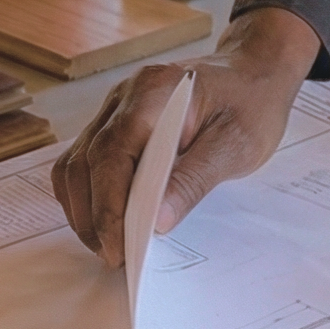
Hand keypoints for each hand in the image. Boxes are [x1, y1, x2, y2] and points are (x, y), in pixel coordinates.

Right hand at [52, 5, 320, 265]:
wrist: (254, 70)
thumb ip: (194, 180)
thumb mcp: (237, 145)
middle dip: (92, 216)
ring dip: (84, 208)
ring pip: (76, 163)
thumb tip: (156, 221)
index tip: (119, 247)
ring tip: (107, 246)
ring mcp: (114, 108)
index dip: (108, 206)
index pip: (112, 154)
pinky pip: (85, 160)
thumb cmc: (250, 103)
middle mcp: (124, 96)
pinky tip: (105, 220)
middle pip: (85, 161)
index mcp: (155, 93)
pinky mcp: (115, 122)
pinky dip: (87, 194)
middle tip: (113, 258)